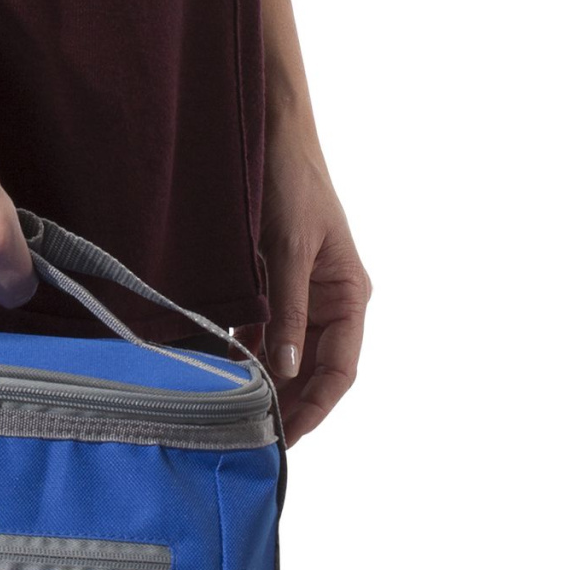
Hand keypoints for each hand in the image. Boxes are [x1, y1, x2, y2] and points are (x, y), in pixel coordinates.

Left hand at [252, 132, 370, 442]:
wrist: (268, 133)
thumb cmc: (292, 181)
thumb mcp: (290, 249)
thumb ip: (288, 311)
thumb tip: (283, 370)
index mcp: (349, 295)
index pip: (340, 369)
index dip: (317, 407)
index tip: (288, 435)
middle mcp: (327, 302)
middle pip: (312, 370)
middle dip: (289, 403)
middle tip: (253, 436)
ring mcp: (298, 296)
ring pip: (283, 356)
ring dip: (264, 384)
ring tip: (235, 417)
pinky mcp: (269, 286)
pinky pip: (258, 333)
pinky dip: (243, 356)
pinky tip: (221, 377)